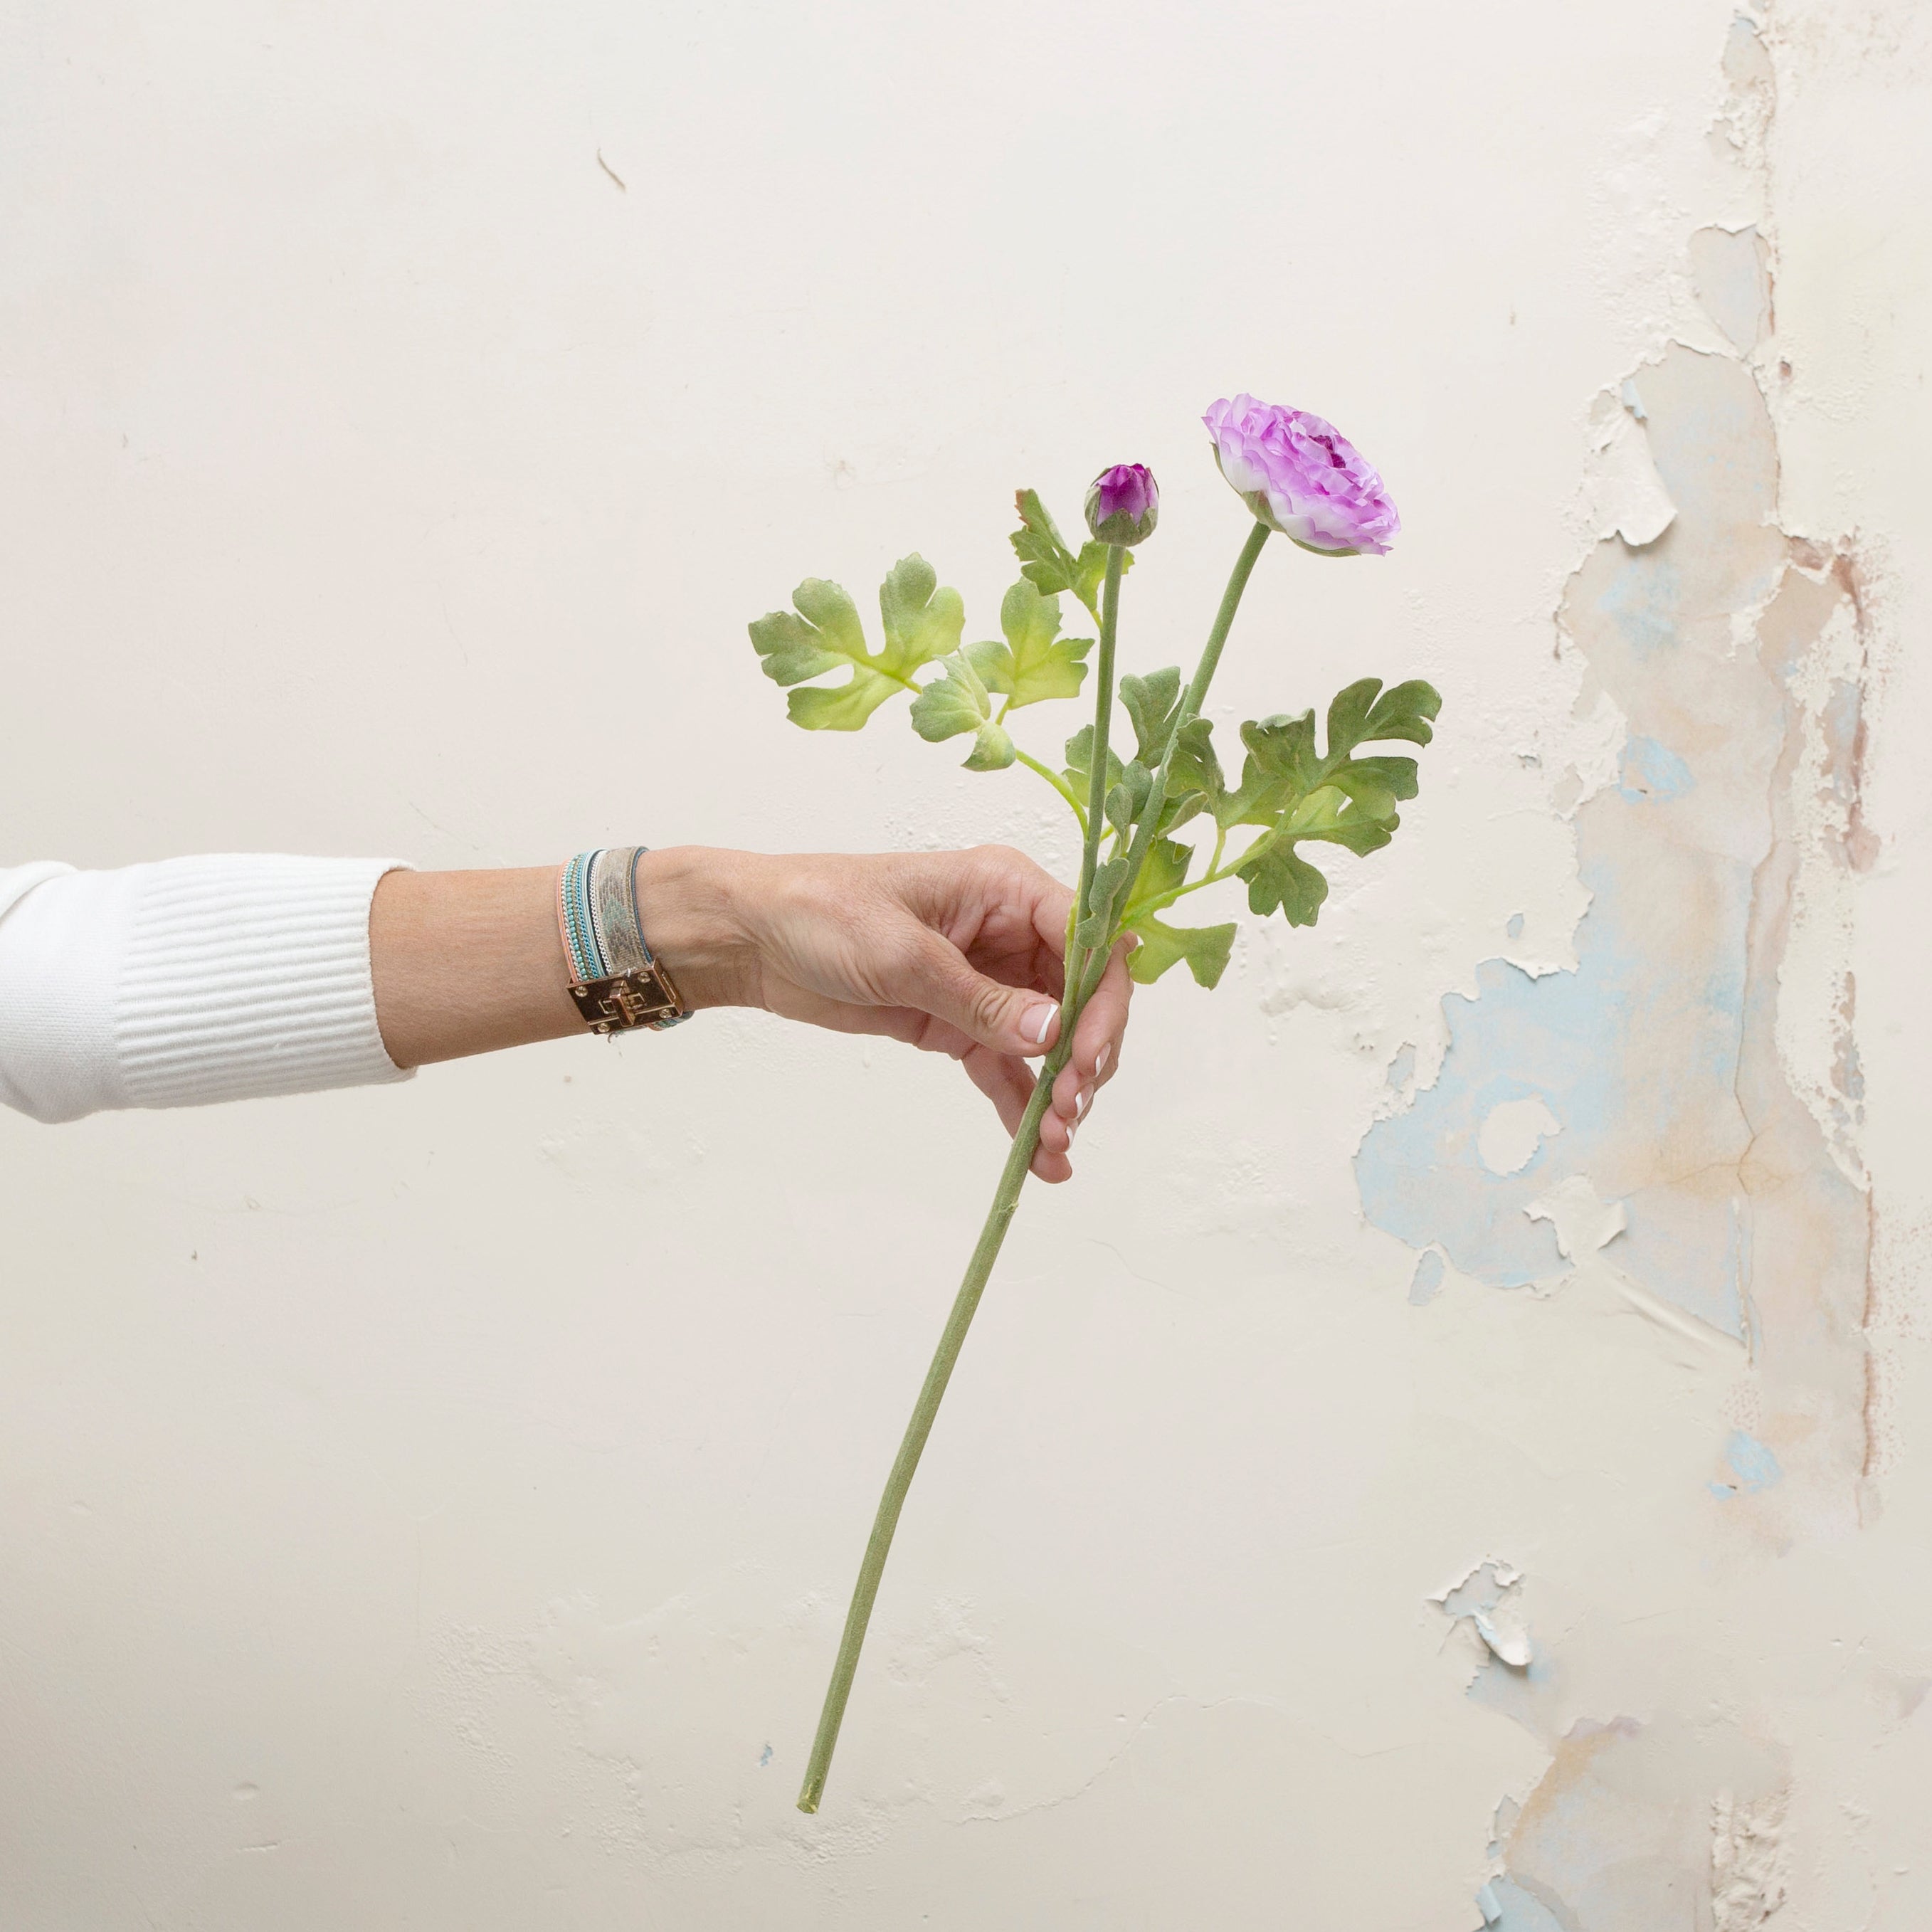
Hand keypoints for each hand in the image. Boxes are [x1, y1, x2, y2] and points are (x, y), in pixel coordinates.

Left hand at [648, 846, 1132, 1182]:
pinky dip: (1023, 1108)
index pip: (1087, 941)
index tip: (1085, 1058)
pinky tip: (1040, 1156)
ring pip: (1048, 1041)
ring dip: (1060, 1091)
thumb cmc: (821, 911)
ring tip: (1055, 1142)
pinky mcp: (957, 1023)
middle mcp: (1008, 934)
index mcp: (1005, 889)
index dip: (1101, 1001)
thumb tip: (1053, 1033)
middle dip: (1084, 1055)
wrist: (752, 938)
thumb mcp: (903, 953)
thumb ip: (981, 999)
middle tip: (1070, 1108)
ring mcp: (986, 982)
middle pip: (1080, 997)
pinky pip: (1006, 1069)